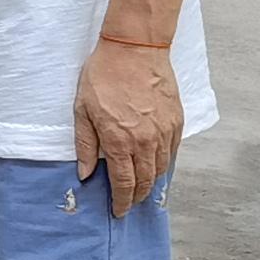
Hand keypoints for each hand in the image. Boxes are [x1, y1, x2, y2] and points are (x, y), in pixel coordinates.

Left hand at [69, 37, 179, 215]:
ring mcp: (164, 131)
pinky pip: (173, 151)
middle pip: (145, 181)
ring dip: (151, 182)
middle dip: (137, 197)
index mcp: (120, 141)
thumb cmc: (104, 75)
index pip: (124, 183)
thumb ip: (86, 145)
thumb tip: (85, 173)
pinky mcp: (177, 120)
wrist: (134, 48)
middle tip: (129, 204)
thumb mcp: (82, 110)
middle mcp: (146, 141)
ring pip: (162, 169)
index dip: (121, 201)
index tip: (118, 211)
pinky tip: (156, 165)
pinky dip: (164, 163)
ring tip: (142, 188)